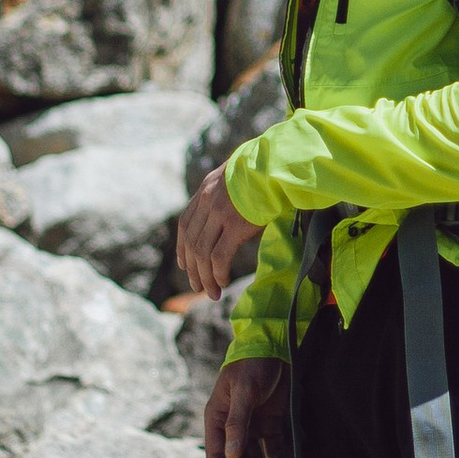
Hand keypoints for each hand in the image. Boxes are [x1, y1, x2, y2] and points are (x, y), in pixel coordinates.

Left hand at [177, 163, 264, 300]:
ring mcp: (219, 213)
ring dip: (205, 276)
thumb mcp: (235, 177)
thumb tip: (228, 215)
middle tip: (198, 287)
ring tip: (211, 292)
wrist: (277, 164)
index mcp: (205, 190)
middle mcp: (207, 202)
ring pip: (202, 253)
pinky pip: (219, 256)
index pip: (184, 224)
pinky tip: (222, 281)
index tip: (184, 265)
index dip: (181, 248)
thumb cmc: (264, 171)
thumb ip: (225, 194)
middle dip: (192, 269)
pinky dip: (218, 272)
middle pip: (190, 242)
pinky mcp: (235, 225)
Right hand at [205, 358, 289, 457]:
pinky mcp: (269, 422)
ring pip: (252, 457)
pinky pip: (268, 447)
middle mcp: (231, 426)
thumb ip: (237, 424)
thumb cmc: (252, 365)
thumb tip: (232, 456)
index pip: (216, 456)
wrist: (275, 345)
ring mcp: (250, 425)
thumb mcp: (244, 392)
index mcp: (216, 418)